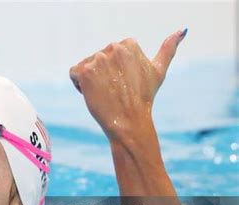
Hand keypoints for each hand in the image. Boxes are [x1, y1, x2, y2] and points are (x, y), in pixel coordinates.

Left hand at [69, 29, 186, 143]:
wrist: (129, 121)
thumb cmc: (144, 99)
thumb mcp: (158, 71)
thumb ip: (168, 49)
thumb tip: (182, 30)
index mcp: (128, 44)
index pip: (110, 54)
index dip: (114, 70)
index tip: (124, 83)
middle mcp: (113, 48)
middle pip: (96, 60)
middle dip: (102, 75)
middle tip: (116, 90)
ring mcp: (98, 59)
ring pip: (85, 67)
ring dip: (91, 81)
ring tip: (105, 93)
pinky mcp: (85, 72)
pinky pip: (73, 74)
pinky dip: (78, 86)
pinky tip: (92, 94)